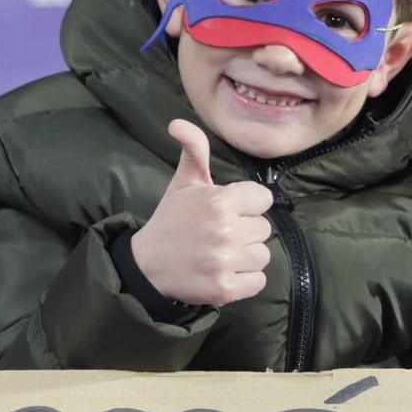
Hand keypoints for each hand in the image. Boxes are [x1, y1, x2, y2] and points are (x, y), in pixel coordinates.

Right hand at [129, 120, 275, 306]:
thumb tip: (177, 123)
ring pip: (263, 255)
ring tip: (222, 254)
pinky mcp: (225, 288)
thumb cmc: (171, 220)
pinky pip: (258, 282)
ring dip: (246, 257)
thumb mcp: (183, 183)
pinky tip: (225, 272)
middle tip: (219, 235)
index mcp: (220, 201)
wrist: (147, 264)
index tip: (229, 212)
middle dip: (245, 232)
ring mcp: (225, 261)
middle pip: (264, 229)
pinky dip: (246, 280)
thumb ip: (193, 150)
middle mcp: (225, 230)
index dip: (248, 206)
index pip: (263, 200)